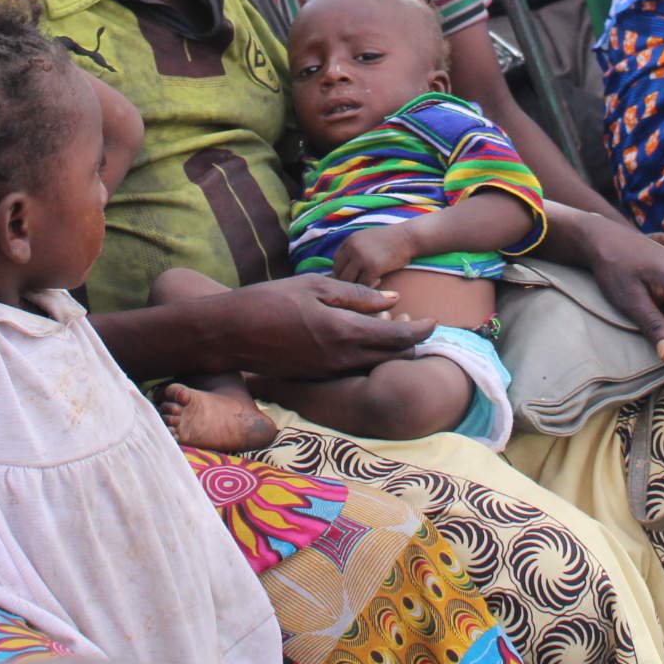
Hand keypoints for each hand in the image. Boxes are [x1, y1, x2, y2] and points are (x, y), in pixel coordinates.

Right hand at [206, 275, 432, 379]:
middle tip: (413, 323)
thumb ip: (357, 295)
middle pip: (391, 358)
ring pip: (372, 366)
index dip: (421, 330)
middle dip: (409, 343)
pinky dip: (364, 356)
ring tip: (389, 328)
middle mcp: (340, 359)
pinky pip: (351, 369)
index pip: (398, 338)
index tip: (434, 321)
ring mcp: (328, 372)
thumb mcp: (314, 286)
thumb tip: (392, 300)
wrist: (229, 334)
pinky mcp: (316, 377)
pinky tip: (359, 338)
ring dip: (386, 351)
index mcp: (344, 332)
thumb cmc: (270, 301)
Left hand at [327, 227, 414, 288]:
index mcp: (349, 240)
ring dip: (358, 286)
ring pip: (349, 281)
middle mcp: (352, 248)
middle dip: (349, 281)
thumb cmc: (390, 241)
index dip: (343, 271)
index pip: (336, 261)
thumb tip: (340, 272)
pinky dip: (370, 287)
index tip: (355, 275)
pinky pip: (363, 285)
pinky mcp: (373, 267)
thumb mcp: (367, 239)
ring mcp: (361, 257)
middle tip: (362, 283)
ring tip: (371, 283)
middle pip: (339, 273)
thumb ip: (354, 251)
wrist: (409, 237)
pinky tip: (380, 280)